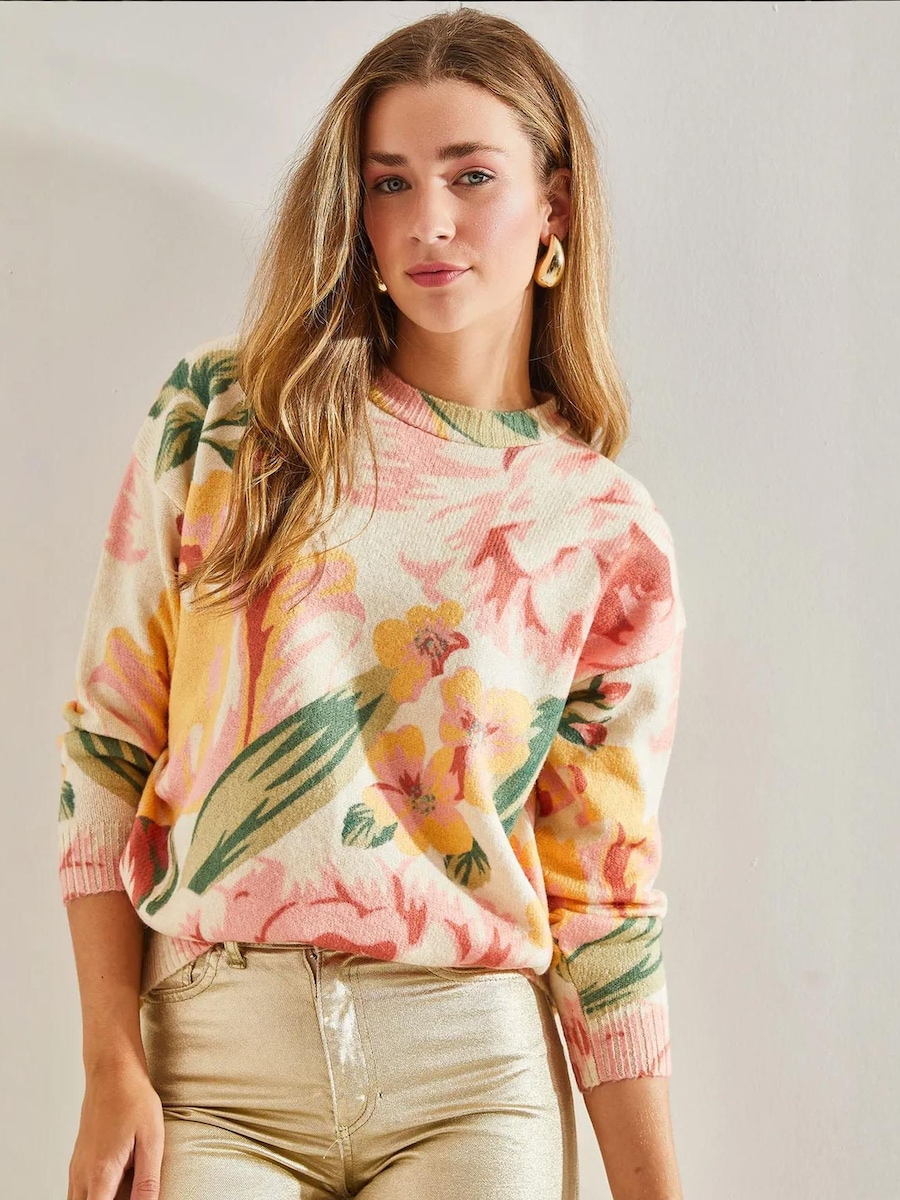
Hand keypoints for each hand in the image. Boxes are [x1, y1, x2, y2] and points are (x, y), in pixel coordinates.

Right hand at [66, 1061, 164, 1199]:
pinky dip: (92, 1197)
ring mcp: (76, 1168)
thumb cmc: (134, 1100)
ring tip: (123, 1190)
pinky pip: (77, 1192)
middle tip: (129, 1193)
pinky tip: (112, 1188)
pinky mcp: (77, 1161)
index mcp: (101, 1174)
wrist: (112, 1072)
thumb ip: (147, 1182)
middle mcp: (82, 1175)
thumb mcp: (151, 1140)